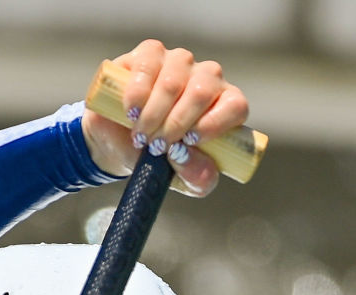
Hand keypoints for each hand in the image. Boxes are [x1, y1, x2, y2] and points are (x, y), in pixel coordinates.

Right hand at [81, 39, 248, 198]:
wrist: (120, 141)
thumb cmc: (160, 158)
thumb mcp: (182, 179)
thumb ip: (196, 178)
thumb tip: (187, 157)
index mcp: (223, 105)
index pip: (235, 105)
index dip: (215, 123)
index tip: (189, 141)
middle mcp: (207, 78)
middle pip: (203, 91)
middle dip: (176, 124)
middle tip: (157, 147)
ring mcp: (179, 62)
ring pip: (174, 81)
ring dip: (154, 114)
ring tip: (140, 135)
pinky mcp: (150, 53)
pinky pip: (148, 66)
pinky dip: (137, 94)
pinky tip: (131, 112)